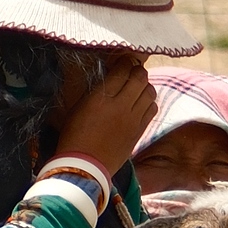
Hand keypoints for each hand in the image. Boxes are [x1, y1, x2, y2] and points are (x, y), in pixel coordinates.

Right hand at [57, 58, 156, 178]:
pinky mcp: (139, 131)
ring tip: (137, 87)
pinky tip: (141, 103)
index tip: (123, 61)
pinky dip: (149, 102)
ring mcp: (133, 119)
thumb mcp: (78, 107)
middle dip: (138, 70)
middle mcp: (120, 105)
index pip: (122, 70)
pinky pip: (153, 108)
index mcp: (101, 97)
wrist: (85, 166)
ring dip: (145, 85)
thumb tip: (110, 77)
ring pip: (150, 92)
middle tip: (133, 71)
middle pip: (140, 77)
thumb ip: (97, 90)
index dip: (125, 62)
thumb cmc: (74, 136)